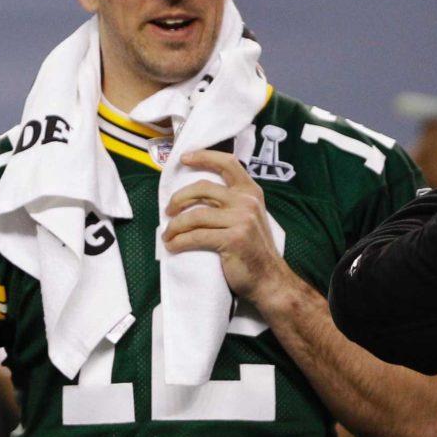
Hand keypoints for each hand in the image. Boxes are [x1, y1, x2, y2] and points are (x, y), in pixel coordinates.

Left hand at [161, 150, 291, 304]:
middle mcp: (247, 202)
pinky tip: (173, 246)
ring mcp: (241, 220)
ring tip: (168, 234)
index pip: (228, 163)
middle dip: (178, 198)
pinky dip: (179, 242)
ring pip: (195, 215)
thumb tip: (197, 194)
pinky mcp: (233, 239)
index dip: (204, 156)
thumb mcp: (250, 217)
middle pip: (202, 188)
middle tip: (168, 211)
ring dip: (175, 226)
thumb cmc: (253, 251)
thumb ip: (232, 202)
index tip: (184, 158)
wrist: (269, 279)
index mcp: (251, 193)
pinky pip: (196, 236)